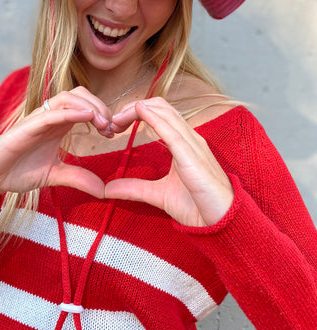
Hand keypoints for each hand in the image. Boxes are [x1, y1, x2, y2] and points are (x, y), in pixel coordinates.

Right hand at [0, 88, 111, 218]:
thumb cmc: (17, 170)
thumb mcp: (54, 175)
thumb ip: (77, 178)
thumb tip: (103, 191)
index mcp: (57, 124)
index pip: (84, 105)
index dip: (102, 113)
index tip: (114, 133)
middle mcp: (48, 117)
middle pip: (79, 95)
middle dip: (100, 105)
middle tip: (112, 127)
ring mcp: (36, 119)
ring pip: (67, 98)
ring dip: (89, 106)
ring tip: (103, 123)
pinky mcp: (25, 128)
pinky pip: (50, 113)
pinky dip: (71, 111)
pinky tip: (87, 116)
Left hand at [106, 98, 233, 226]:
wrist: (222, 223)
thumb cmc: (198, 207)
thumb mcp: (158, 194)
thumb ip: (134, 188)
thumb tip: (107, 189)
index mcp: (183, 142)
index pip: (159, 113)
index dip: (135, 112)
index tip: (115, 126)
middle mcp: (189, 137)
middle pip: (160, 106)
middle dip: (133, 107)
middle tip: (112, 122)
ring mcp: (193, 144)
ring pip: (165, 112)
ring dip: (138, 110)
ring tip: (117, 120)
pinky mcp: (193, 157)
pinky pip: (172, 132)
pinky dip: (154, 119)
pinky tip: (140, 113)